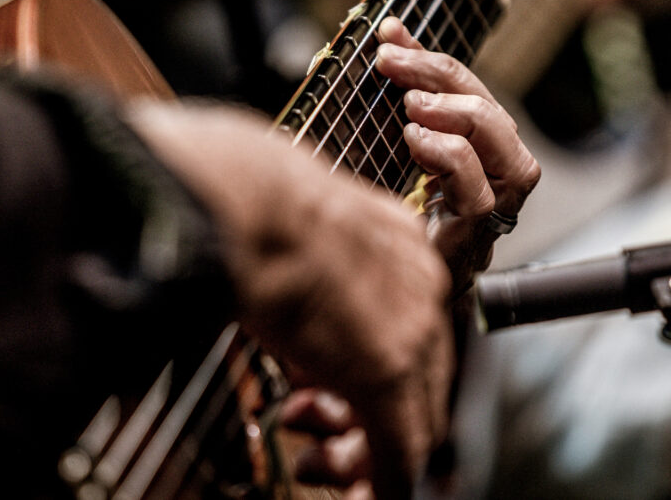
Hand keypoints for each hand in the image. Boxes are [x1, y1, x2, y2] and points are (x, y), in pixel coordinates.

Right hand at [126, 102, 453, 499]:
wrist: (250, 201)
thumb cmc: (252, 199)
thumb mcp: (297, 229)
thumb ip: (312, 268)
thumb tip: (291, 301)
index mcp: (398, 243)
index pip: (411, 324)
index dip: (379, 368)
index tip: (335, 390)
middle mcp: (420, 285)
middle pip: (420, 374)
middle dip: (370, 414)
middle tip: (314, 428)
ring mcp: (410, 330)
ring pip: (413, 417)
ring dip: (363, 452)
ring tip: (314, 462)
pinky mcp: (388, 375)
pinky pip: (401, 450)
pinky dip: (385, 482)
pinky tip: (369, 498)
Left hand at [374, 17, 540, 290]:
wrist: (395, 289)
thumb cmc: (394, 216)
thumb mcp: (394, 145)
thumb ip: (398, 94)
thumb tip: (386, 36)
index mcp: (477, 147)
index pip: (468, 89)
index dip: (430, 57)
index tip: (388, 35)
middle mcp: (496, 173)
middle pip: (491, 110)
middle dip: (442, 77)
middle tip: (391, 65)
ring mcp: (495, 205)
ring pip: (504, 147)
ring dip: (458, 116)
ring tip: (410, 108)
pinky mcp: (477, 234)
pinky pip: (480, 193)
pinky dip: (451, 157)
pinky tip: (415, 142)